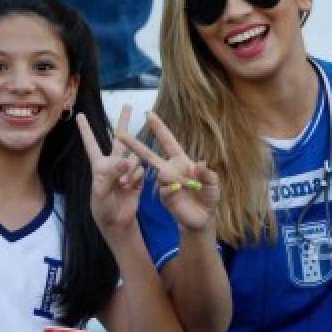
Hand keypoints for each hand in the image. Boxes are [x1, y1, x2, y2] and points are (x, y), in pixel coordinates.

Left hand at [78, 107, 144, 240]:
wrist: (118, 222)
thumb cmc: (102, 207)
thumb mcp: (101, 191)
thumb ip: (112, 174)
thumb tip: (126, 161)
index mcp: (99, 165)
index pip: (92, 144)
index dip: (86, 129)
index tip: (80, 115)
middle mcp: (114, 164)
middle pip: (119, 139)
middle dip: (123, 122)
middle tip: (128, 105)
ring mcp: (127, 170)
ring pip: (134, 157)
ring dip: (130, 169)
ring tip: (124, 185)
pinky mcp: (138, 177)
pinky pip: (141, 170)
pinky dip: (136, 177)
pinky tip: (131, 187)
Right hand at [114, 110, 220, 232]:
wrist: (203, 217)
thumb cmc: (208, 196)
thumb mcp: (212, 183)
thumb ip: (207, 174)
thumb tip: (201, 163)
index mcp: (181, 161)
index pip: (168, 142)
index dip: (159, 128)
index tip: (148, 114)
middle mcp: (170, 169)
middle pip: (149, 155)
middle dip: (134, 145)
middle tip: (119, 132)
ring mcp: (166, 183)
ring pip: (160, 174)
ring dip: (171, 178)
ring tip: (183, 185)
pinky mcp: (164, 196)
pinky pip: (164, 190)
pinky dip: (173, 190)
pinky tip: (180, 192)